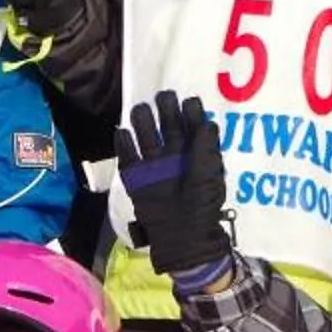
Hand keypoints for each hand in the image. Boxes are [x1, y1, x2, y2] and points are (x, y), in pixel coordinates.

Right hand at [116, 91, 230, 278]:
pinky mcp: (136, 176)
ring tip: (141, 111)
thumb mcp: (209, 176)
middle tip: (164, 97)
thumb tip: (207, 122)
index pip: (191, 123)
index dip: (190, 111)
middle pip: (167, 123)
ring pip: (145, 134)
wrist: (182, 234)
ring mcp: (153, 163)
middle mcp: (173, 152)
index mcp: (193, 150)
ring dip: (142, 120)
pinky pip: (126, 155)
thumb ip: (206, 149)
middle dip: (165, 108)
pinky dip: (123, 143)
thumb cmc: (202, 205)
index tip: (189, 101)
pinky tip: (123, 133)